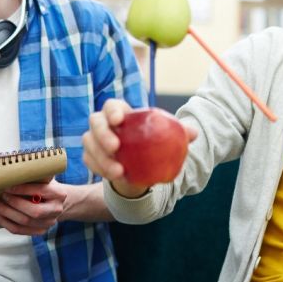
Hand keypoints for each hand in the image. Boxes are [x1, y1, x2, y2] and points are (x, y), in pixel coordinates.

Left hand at [0, 180, 67, 235]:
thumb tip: (13, 170)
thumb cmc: (46, 187)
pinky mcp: (40, 231)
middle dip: (14, 203)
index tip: (8, 187)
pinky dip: (6, 223)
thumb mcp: (44, 179)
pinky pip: (19, 230)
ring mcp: (49, 222)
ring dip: (6, 213)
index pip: (41, 191)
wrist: (57, 203)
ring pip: (25, 222)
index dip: (23, 189)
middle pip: (35, 211)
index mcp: (59, 193)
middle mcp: (56, 210)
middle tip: (1, 196)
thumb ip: (34, 175)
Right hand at [81, 99, 196, 196]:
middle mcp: (103, 123)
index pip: (111, 105)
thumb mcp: (165, 138)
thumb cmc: (150, 144)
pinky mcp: (90, 156)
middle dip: (102, 133)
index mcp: (121, 113)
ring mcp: (94, 140)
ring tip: (118, 171)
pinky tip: (112, 176)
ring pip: (89, 143)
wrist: (139, 165)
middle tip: (115, 148)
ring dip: (101, 157)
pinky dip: (98, 168)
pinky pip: (89, 161)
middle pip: (95, 122)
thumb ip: (179, 134)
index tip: (119, 120)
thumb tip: (193, 134)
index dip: (112, 110)